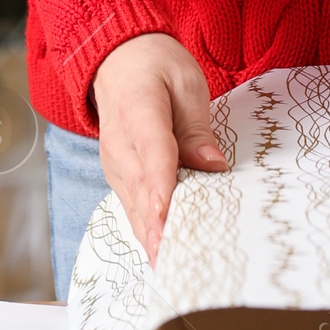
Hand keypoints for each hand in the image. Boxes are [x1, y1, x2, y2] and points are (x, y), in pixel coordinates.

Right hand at [91, 32, 227, 265]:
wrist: (116, 60)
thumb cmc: (155, 68)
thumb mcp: (186, 83)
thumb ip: (198, 127)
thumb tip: (215, 166)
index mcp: (138, 110)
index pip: (153, 152)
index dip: (161, 186)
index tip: (167, 216)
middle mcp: (119, 142)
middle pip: (141, 188)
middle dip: (156, 227)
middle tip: (174, 262)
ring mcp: (114, 162)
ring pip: (133, 204)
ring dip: (150, 236)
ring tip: (169, 268)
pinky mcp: (118, 175)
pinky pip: (132, 205)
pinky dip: (146, 229)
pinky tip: (161, 254)